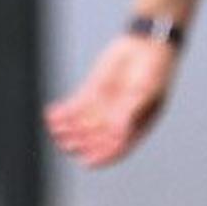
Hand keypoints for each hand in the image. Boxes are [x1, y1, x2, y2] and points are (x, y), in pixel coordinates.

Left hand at [45, 34, 178, 168]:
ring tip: (56, 127)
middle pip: (95, 138)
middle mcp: (118, 119)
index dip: (103, 156)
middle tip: (67, 142)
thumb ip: (129, 112)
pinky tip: (51, 114)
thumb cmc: (155, 69)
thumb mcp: (145, 92)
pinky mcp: (92, 92)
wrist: (146, 44)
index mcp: (136, 124)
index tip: (88, 162)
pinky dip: (62, 113)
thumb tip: (118, 134)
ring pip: (81, 124)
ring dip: (67, 129)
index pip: (117, 147)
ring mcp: (104, 106)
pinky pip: (74, 107)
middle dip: (80, 142)